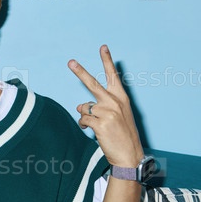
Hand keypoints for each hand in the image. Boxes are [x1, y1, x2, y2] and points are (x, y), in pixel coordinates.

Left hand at [68, 45, 142, 167]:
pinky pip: (83, 120)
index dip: (107, 60)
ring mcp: (107, 112)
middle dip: (80, 72)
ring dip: (86, 116)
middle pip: (92, 84)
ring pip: (84, 108)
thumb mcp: (117, 116)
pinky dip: (84, 125)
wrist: (130, 155)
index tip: (103, 47)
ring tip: (98, 126)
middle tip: (70, 62)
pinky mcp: (100, 123)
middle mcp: (114, 102)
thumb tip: (79, 106)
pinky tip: (94, 131)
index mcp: (121, 98)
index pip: (113, 76)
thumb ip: (100, 106)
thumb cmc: (123, 135)